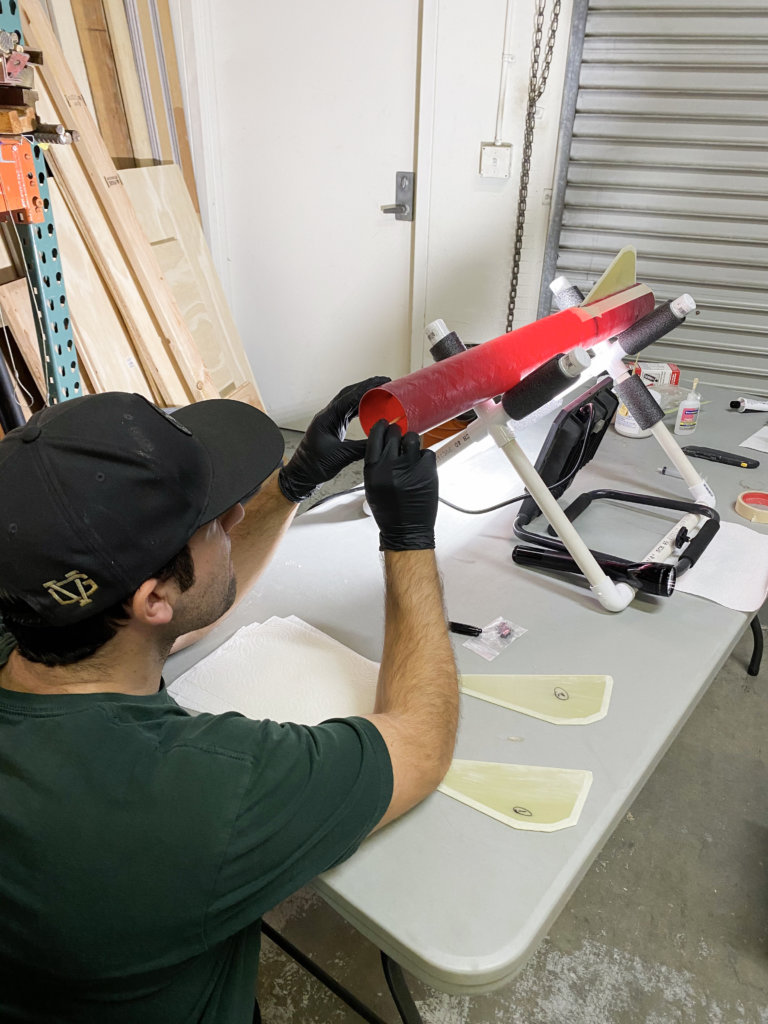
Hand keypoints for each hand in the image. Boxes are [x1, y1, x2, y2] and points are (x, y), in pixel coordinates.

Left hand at [278, 377, 389, 502]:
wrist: (302, 475)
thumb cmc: (314, 466)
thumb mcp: (341, 457)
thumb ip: (362, 448)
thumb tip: (381, 439)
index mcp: (327, 418)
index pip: (349, 397)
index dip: (367, 388)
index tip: (382, 382)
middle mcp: (328, 415)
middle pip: (349, 394)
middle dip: (367, 386)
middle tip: (385, 382)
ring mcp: (330, 420)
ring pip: (349, 402)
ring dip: (365, 395)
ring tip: (381, 392)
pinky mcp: (334, 427)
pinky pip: (349, 412)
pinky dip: (361, 408)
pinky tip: (371, 408)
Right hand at [364, 420, 437, 550]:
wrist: (406, 530)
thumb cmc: (388, 511)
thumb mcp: (372, 486)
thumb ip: (377, 464)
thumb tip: (384, 445)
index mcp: (373, 469)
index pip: (376, 437)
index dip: (381, 427)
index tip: (384, 424)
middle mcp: (390, 466)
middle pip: (394, 434)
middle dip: (397, 433)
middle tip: (400, 439)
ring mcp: (410, 467)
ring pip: (412, 438)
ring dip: (412, 442)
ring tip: (411, 453)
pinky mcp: (427, 471)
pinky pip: (427, 452)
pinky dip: (425, 457)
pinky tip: (421, 467)